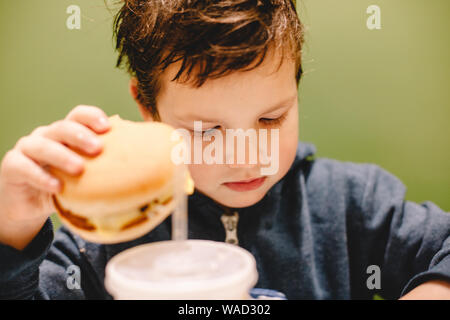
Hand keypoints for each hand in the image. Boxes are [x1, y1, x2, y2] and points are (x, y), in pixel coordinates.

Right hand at [0, 105, 110, 248]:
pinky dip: (41, 176)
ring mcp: (27, 149)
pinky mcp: (12, 167)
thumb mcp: (85, 175)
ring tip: (79, 169)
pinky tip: (56, 186)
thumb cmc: (64, 185)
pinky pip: (24, 167)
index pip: (78, 116)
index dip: (91, 117)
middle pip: (61, 127)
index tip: (108, 126)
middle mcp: (46, 135)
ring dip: (62, 155)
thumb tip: (141, 165)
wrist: (29, 204)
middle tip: (98, 148)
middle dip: (80, 134)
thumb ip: (104, 166)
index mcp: (66, 134)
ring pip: (42, 144)